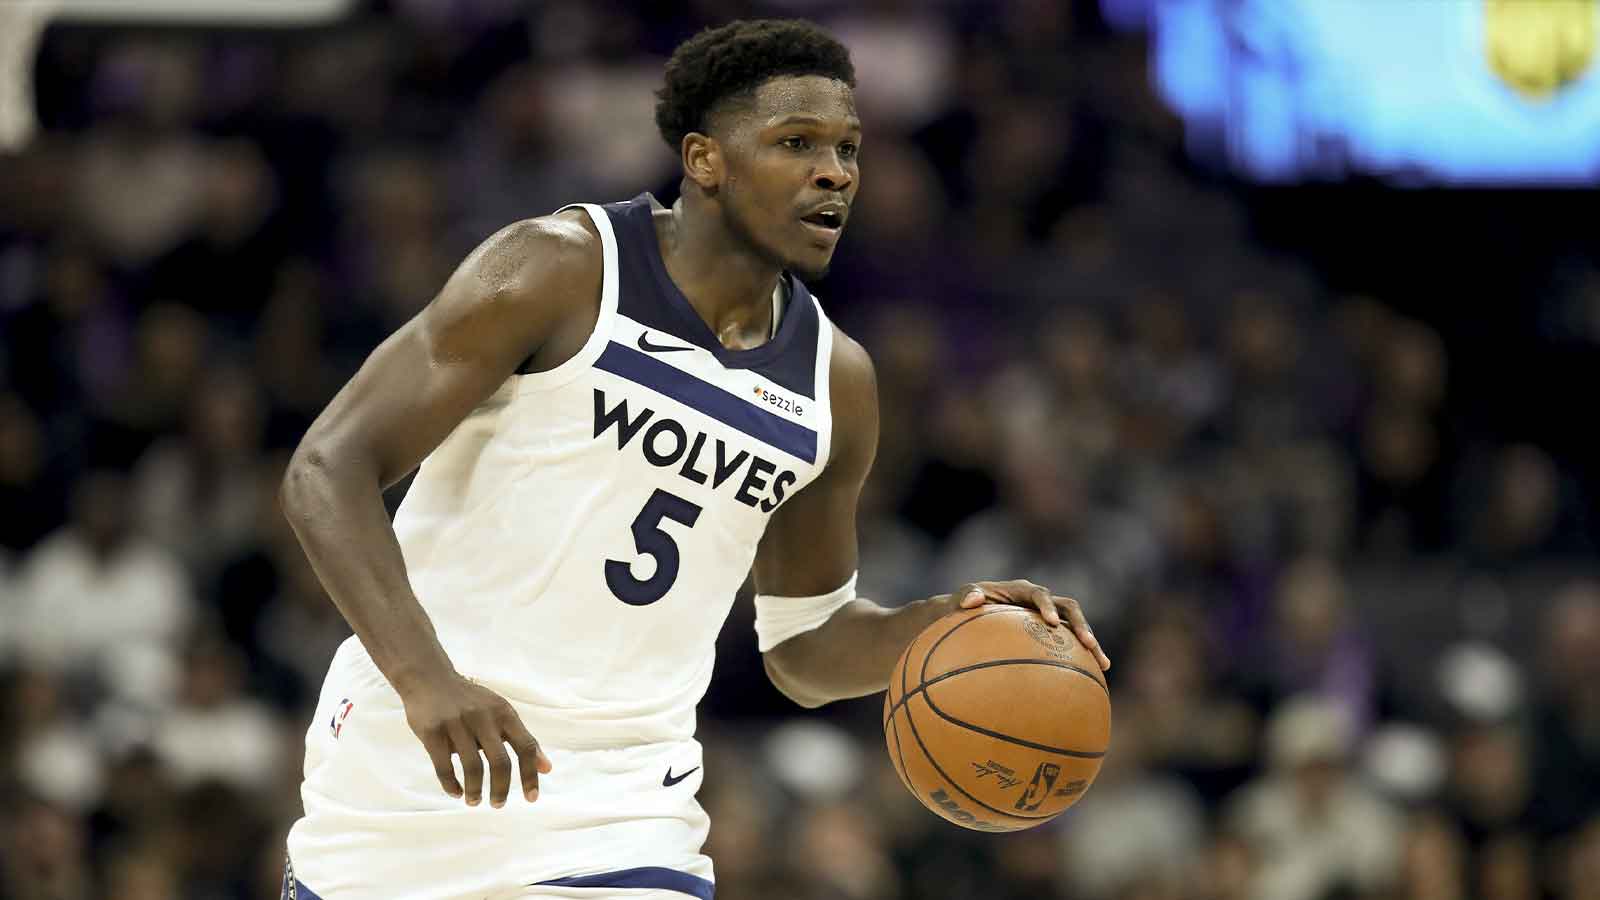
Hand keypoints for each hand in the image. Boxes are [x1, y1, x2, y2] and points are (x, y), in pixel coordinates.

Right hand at [400, 673, 552, 806]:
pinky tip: (456, 792)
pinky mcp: (433, 732)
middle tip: (498, 805)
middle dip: (501, 789)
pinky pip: (444, 767)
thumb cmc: (471, 701)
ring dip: (475, 791)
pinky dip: (452, 785)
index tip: (531, 798)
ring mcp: (457, 724)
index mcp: (504, 713)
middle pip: (500, 762)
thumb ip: (522, 739)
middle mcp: (483, 717)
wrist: (430, 678)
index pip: (526, 747)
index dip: (530, 775)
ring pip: (473, 767)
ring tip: (475, 801)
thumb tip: (547, 768)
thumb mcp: (501, 713)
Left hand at [955, 579, 1110, 670]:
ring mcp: (1047, 616)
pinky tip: (1094, 679)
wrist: (968, 615)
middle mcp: (1039, 601)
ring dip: (1090, 642)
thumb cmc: (963, 606)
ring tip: (1103, 664)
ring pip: (1075, 626)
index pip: (1039, 594)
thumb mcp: (961, 599)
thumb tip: (970, 600)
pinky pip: (1068, 644)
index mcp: (1021, 590)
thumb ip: (966, 596)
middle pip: (1068, 608)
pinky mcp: (1049, 633)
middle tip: (1088, 644)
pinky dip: (1081, 659)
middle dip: (1080, 625)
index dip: (1048, 606)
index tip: (1052, 623)